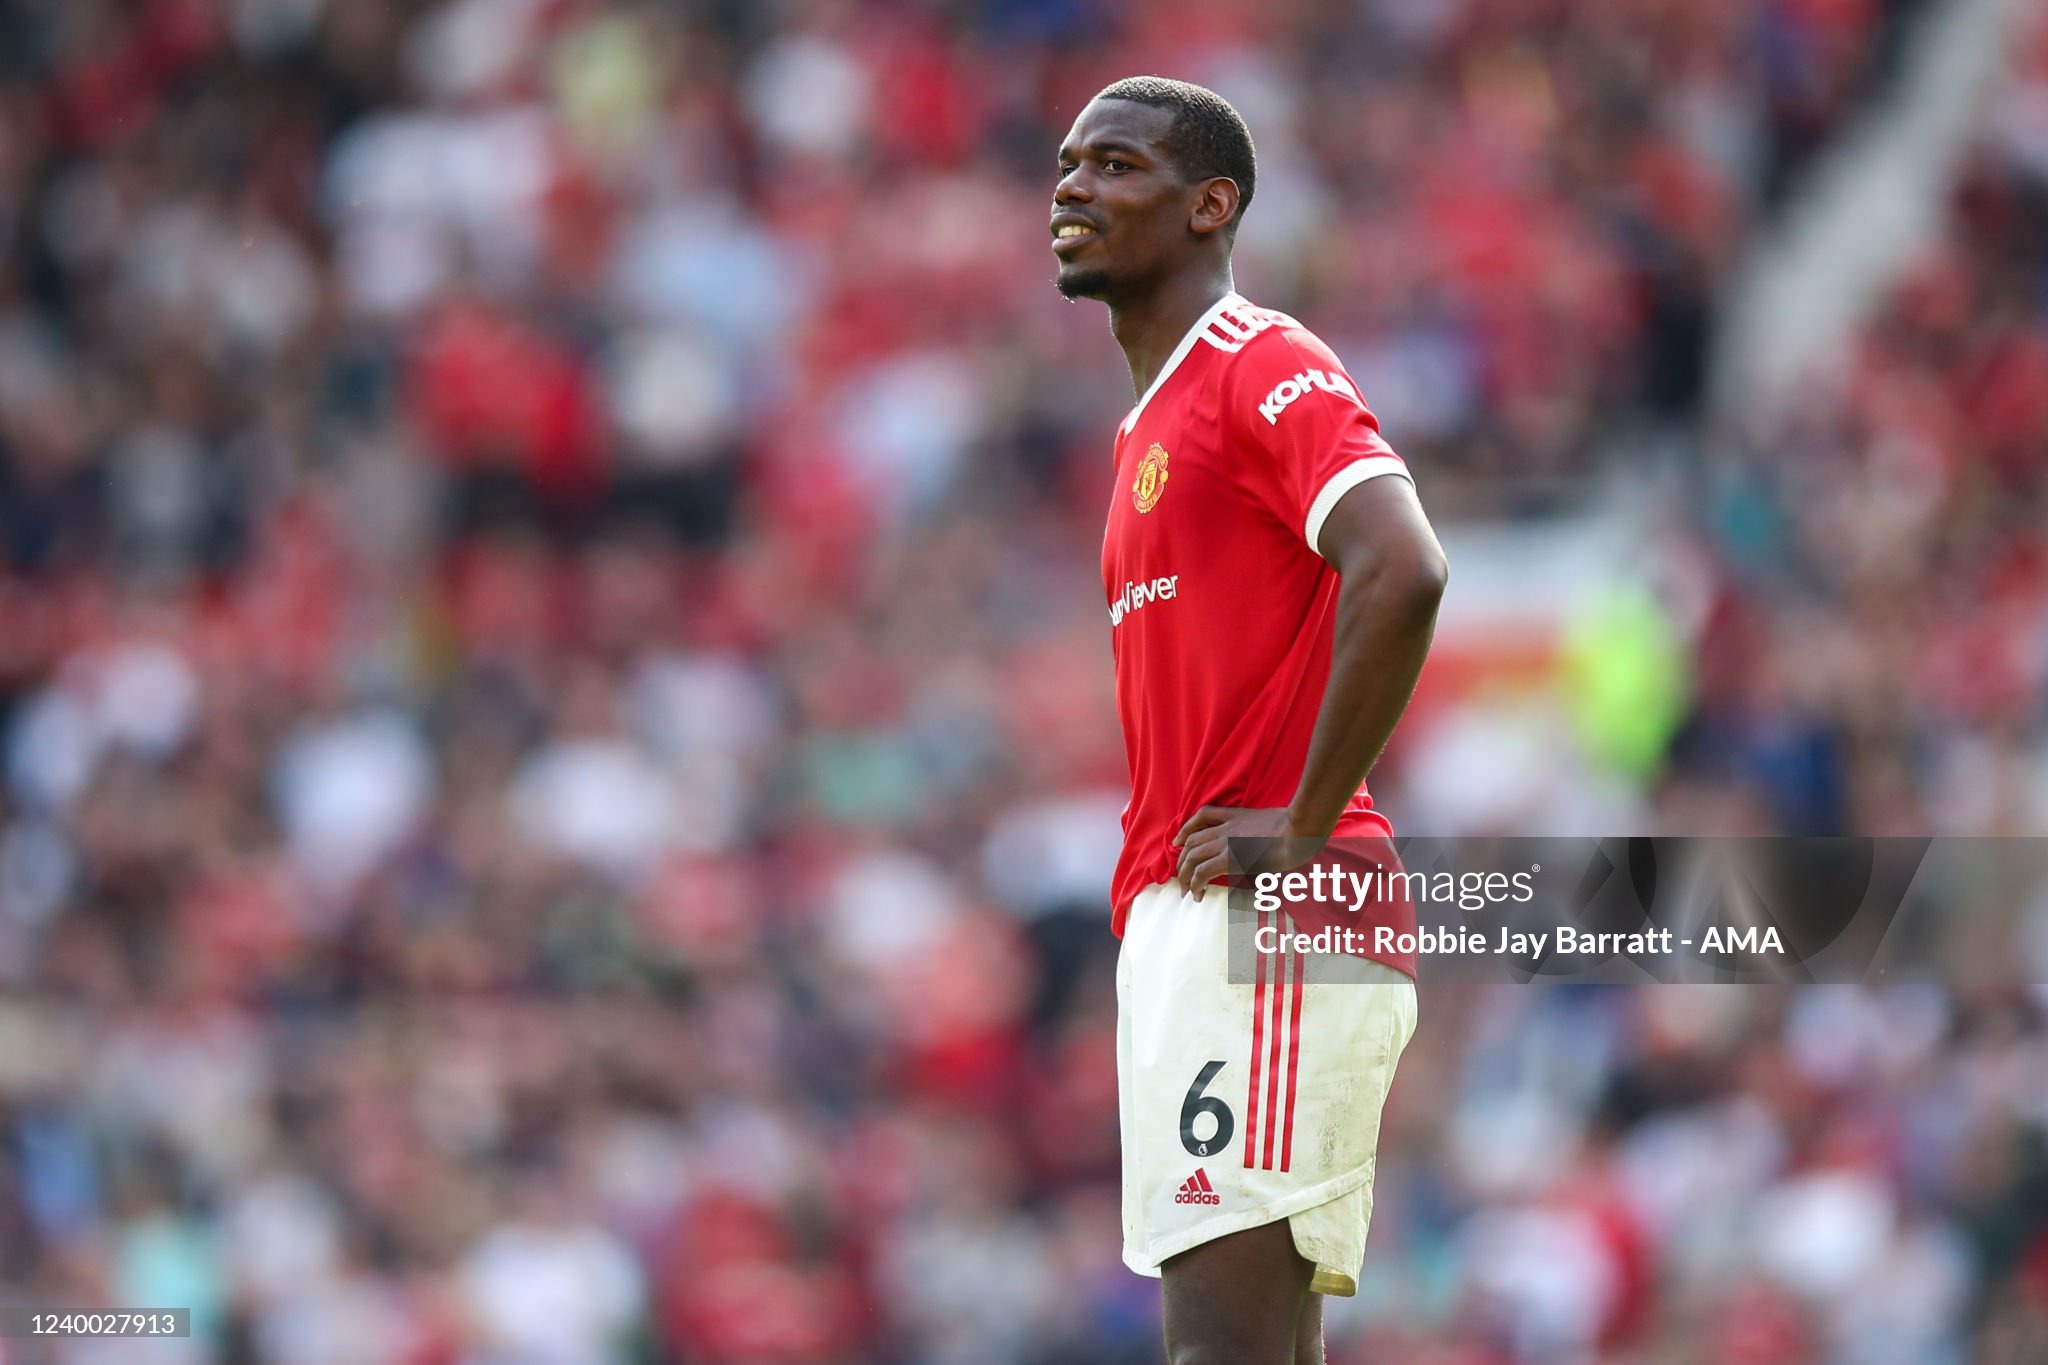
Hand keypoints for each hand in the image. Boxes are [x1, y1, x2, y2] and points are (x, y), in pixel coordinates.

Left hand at [1171, 806, 1328, 900]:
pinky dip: (1195, 884)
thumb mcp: (1273, 822)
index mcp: (1235, 816)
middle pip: (1191, 841)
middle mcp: (1225, 828)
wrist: (1298, 831)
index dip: (1185, 829)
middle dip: (1182, 859)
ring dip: (1184, 875)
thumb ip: (1261, 831)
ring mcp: (1225, 842)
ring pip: (1192, 857)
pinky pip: (1202, 872)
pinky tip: (1197, 894)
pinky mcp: (1228, 859)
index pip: (1202, 816)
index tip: (1177, 841)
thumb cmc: (1294, 828)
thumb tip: (1262, 844)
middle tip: (1180, 876)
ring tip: (1185, 890)